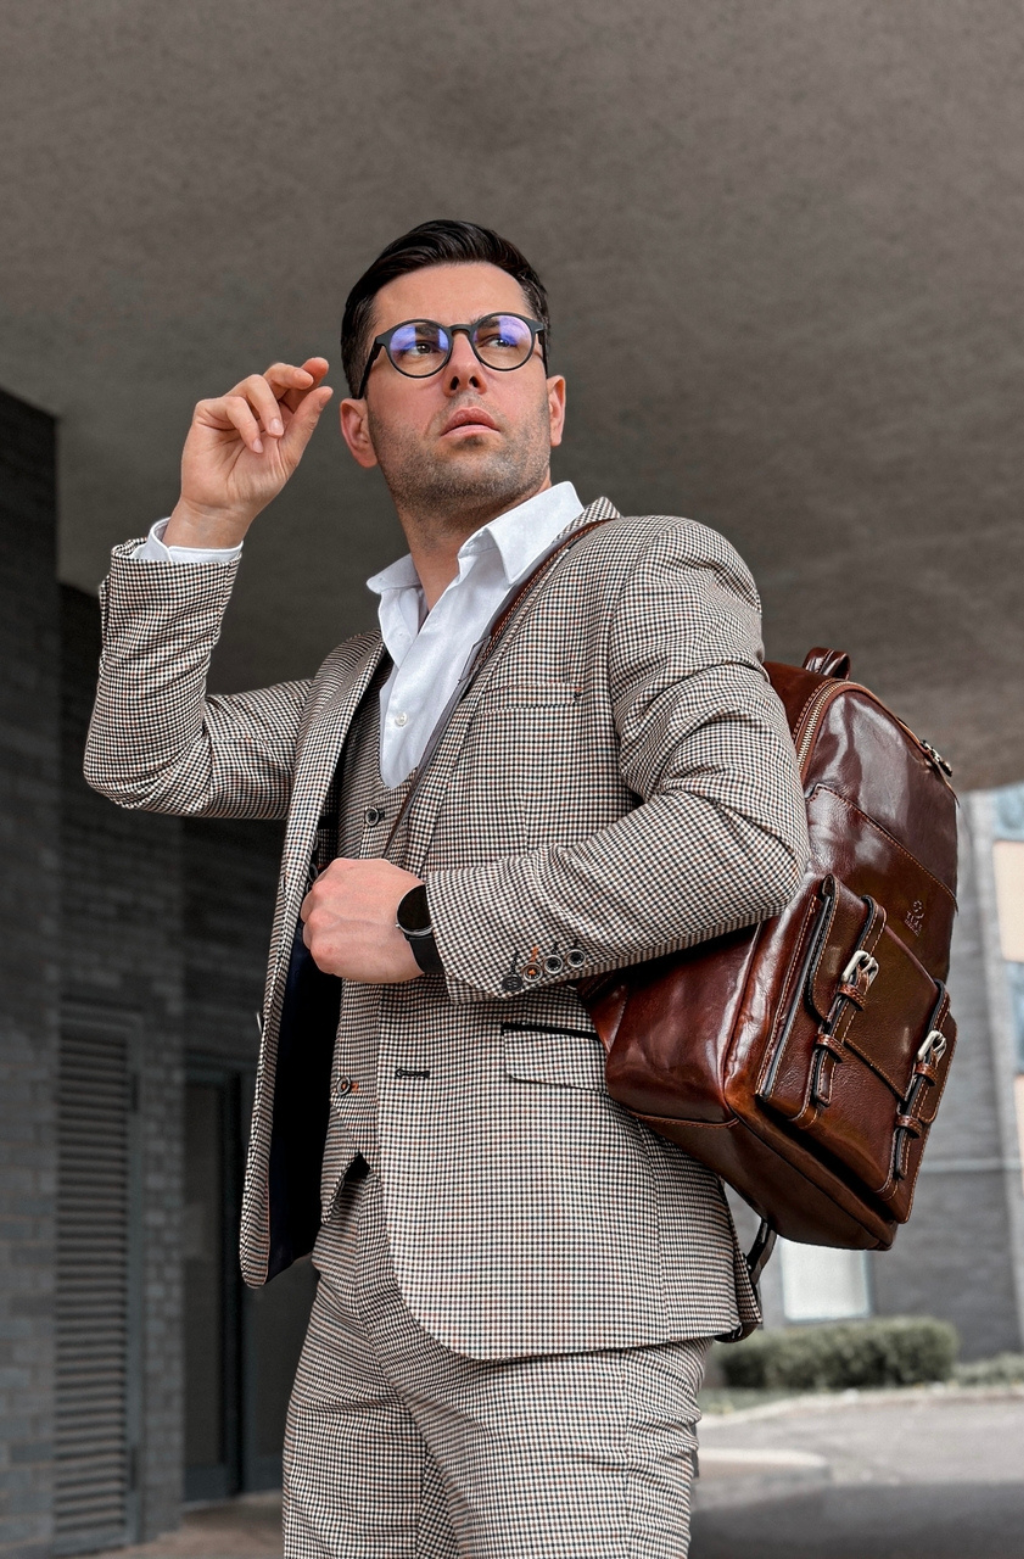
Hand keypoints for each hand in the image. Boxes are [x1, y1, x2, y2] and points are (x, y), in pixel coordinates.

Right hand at [164, 358, 333, 548]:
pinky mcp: (209, 412)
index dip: (308, 373)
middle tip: (305, 379)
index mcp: (279, 416)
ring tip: (275, 435)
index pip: (294, 388)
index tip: (321, 365)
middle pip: (274, 375)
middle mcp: (256, 408)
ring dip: (269, 407)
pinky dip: (247, 424)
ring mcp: (232, 407)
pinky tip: (254, 446)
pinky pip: (232, 403)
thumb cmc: (256, 484)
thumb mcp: (289, 453)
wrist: (226, 506)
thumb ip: (305, 422)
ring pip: (255, 383)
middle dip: (291, 373)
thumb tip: (325, 390)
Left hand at [300, 858, 424, 982]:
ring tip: (361, 948)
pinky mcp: (324, 949)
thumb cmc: (413, 902)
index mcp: (338, 872)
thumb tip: (358, 888)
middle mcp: (324, 893)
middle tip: (355, 934)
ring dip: (333, 944)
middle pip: (313, 915)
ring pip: (315, 939)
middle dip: (331, 925)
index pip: (322, 893)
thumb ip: (360, 879)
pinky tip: (360, 958)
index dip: (335, 908)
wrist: (424, 924)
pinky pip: (323, 960)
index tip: (347, 917)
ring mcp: (320, 921)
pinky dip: (339, 964)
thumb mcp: (385, 871)